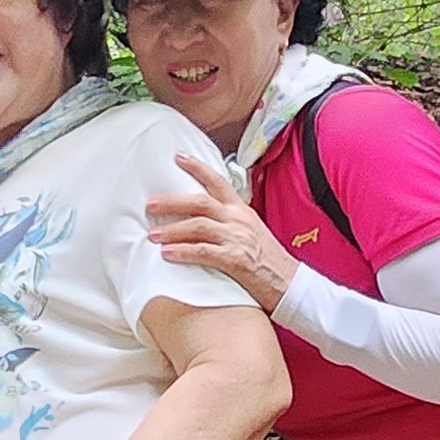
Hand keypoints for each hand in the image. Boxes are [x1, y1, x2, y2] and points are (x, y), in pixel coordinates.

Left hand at [147, 152, 297, 309]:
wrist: (290, 283)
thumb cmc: (268, 260)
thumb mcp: (251, 230)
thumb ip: (230, 221)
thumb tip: (204, 217)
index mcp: (241, 210)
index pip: (218, 181)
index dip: (197, 167)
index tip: (178, 157)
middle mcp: (238, 219)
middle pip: (199, 202)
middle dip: (171, 202)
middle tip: (150, 204)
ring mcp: (237, 238)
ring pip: (198, 226)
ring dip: (171, 230)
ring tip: (152, 234)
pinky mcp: (235, 259)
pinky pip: (203, 252)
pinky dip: (182, 252)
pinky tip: (167, 254)